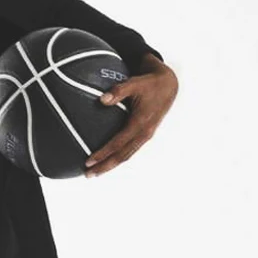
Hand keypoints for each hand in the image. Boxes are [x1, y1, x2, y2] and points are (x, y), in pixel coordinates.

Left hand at [84, 57, 178, 176]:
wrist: (168, 86)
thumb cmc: (149, 83)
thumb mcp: (134, 83)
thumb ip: (118, 91)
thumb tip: (101, 100)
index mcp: (141, 123)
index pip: (118, 143)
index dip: (103, 153)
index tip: (89, 160)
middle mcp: (144, 133)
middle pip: (122, 156)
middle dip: (105, 166)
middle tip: (88, 174)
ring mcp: (146, 136)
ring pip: (126, 156)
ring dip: (111, 165)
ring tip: (95, 172)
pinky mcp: (145, 136)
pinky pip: (130, 151)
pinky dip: (118, 158)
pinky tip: (107, 160)